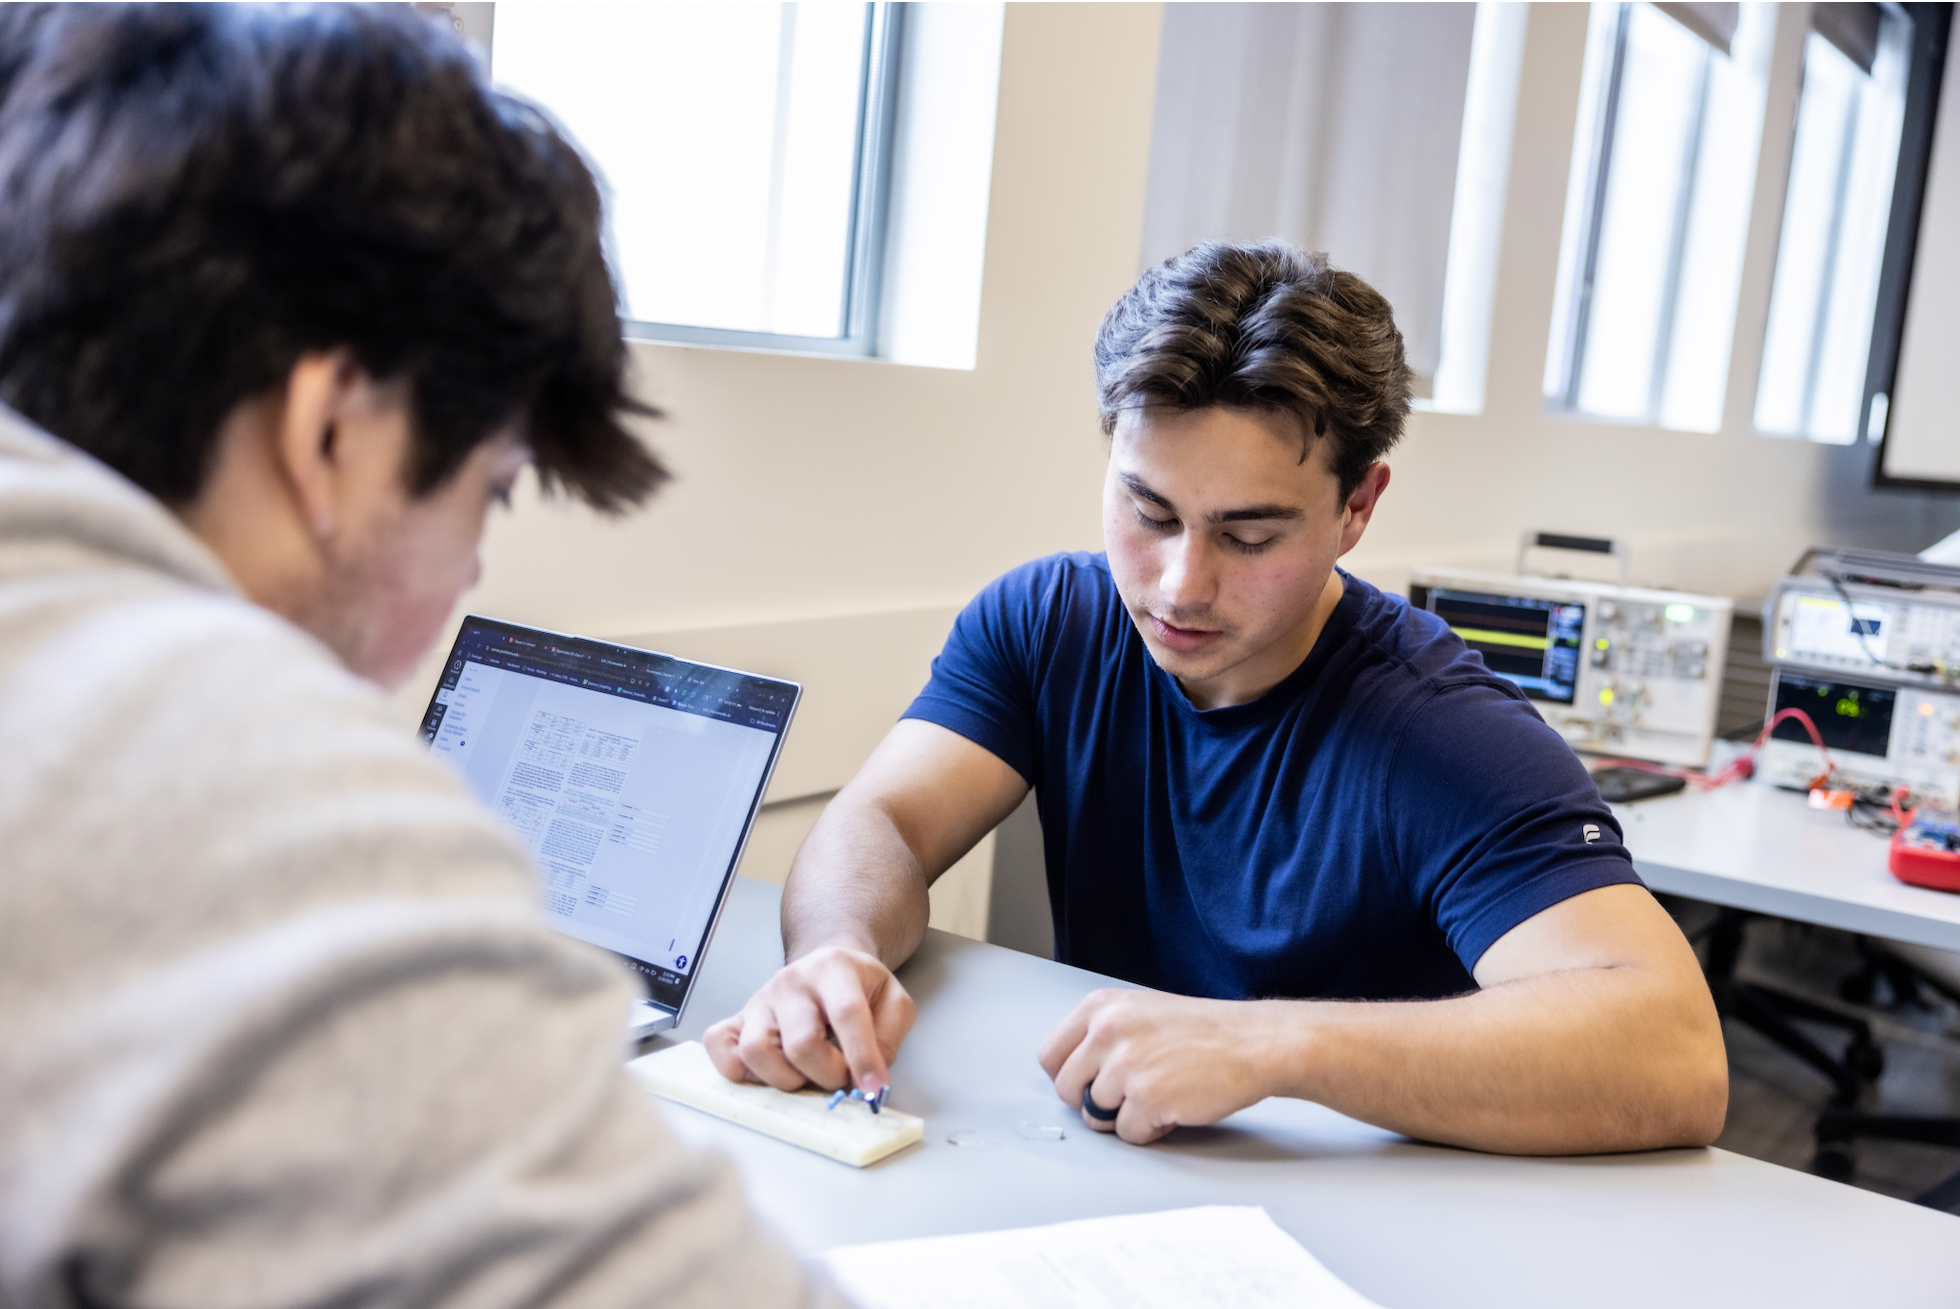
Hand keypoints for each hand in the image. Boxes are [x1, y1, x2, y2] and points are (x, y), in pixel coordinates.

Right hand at [704, 946, 915, 1094]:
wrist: (824, 966)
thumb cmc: (858, 987)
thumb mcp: (892, 1001)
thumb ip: (888, 1038)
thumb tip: (868, 1080)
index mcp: (832, 969)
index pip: (847, 1015)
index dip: (862, 1058)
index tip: (874, 1091)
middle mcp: (790, 982)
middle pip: (801, 1043)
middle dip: (827, 1075)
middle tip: (840, 1076)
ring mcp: (758, 1001)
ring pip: (757, 1052)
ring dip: (786, 1079)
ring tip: (805, 1074)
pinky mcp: (736, 1019)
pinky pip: (720, 1047)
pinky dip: (739, 1070)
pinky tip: (768, 1072)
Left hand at [1037, 989, 1284, 1143]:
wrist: (1252, 1042)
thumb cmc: (1202, 1031)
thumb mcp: (1140, 1012)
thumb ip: (1101, 1035)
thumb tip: (1072, 1071)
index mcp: (1100, 1008)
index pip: (1050, 1054)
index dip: (1068, 1076)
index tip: (1086, 1082)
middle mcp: (1107, 1032)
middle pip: (1066, 1090)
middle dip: (1092, 1101)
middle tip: (1125, 1096)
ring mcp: (1126, 1066)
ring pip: (1095, 1116)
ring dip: (1124, 1116)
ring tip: (1157, 1095)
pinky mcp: (1147, 1098)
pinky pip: (1127, 1134)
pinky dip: (1149, 1130)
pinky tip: (1171, 1108)